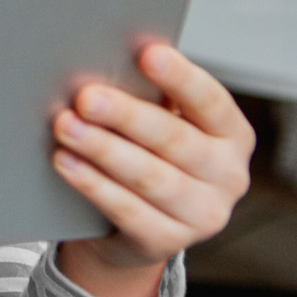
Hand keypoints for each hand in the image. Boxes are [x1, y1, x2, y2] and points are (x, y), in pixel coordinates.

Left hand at [51, 43, 254, 296]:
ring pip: (149, 177)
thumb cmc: (146, 149)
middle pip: (173, 140)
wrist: (137, 223)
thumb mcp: (158, 119)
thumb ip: (145, 93)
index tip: (147, 53)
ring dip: (102, 149)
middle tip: (86, 96)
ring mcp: (202, 215)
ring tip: (66, 126)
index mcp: (230, 134)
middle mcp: (227, 175)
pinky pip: (127, 212)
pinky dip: (93, 184)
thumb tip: (103, 56)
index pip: (210, 101)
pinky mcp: (167, 242)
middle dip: (126, 115)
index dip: (180, 78)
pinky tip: (66, 162)